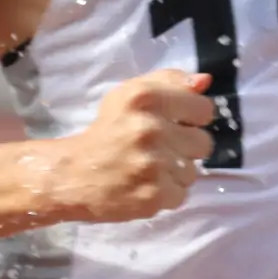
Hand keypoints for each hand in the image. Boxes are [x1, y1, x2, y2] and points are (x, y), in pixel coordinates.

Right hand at [43, 72, 215, 223]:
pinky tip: (145, 185)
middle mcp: (151, 129)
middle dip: (184, 147)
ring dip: (175, 172)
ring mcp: (153, 166)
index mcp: (146, 97)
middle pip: (203, 143)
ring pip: (192, 171)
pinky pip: (181, 195)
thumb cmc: (107, 130)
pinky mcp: (153, 197)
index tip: (175, 123)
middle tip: (159, 149)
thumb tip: (205, 81)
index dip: (191, 118)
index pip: (204, 110)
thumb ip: (170, 81)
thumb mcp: (131, 94)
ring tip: (149, 169)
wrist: (72, 173)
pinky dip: (166, 193)